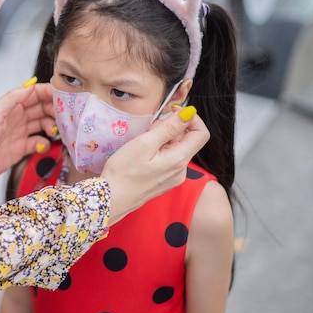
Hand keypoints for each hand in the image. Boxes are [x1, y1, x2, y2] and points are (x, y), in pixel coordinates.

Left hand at [0, 80, 56, 182]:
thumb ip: (13, 99)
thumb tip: (32, 85)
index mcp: (12, 106)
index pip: (36, 94)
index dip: (51, 94)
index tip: (66, 97)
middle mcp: (18, 117)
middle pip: (44, 109)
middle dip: (56, 111)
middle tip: (65, 118)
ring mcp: (20, 133)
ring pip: (44, 125)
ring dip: (53, 127)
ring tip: (56, 131)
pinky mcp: (21, 149)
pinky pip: (39, 143)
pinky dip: (45, 144)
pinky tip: (44, 145)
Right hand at [101, 106, 209, 223]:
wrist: (111, 200)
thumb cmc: (123, 173)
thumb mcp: (144, 144)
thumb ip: (168, 127)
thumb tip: (189, 113)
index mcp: (179, 160)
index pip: (201, 133)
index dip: (191, 118)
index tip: (173, 113)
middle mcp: (181, 170)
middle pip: (186, 139)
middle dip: (170, 128)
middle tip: (148, 130)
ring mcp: (173, 177)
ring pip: (176, 148)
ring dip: (162, 139)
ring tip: (141, 143)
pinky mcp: (164, 180)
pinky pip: (168, 158)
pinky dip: (158, 150)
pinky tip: (142, 154)